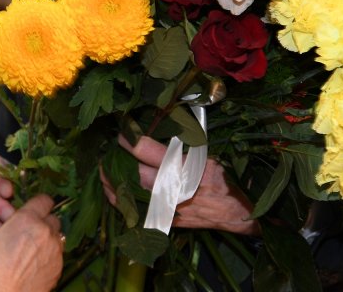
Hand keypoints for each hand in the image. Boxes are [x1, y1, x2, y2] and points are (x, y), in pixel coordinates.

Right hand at [0, 194, 63, 291]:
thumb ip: (14, 225)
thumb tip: (18, 224)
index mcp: (28, 219)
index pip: (43, 200)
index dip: (40, 204)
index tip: (38, 207)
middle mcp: (45, 231)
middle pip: (53, 219)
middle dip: (44, 224)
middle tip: (32, 233)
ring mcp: (54, 249)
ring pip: (56, 238)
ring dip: (47, 241)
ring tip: (32, 253)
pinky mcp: (58, 266)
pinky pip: (57, 256)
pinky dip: (49, 258)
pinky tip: (35, 265)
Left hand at [113, 135, 258, 235]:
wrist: (238, 213)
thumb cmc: (225, 179)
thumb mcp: (207, 154)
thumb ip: (184, 143)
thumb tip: (163, 121)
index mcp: (183, 168)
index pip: (144, 150)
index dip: (128, 139)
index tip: (122, 131)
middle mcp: (171, 189)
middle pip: (131, 175)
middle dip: (116, 162)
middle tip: (109, 151)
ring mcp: (167, 208)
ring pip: (129, 196)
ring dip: (113, 184)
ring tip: (105, 170)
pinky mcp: (166, 220)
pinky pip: (136, 212)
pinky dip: (122, 202)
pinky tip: (115, 192)